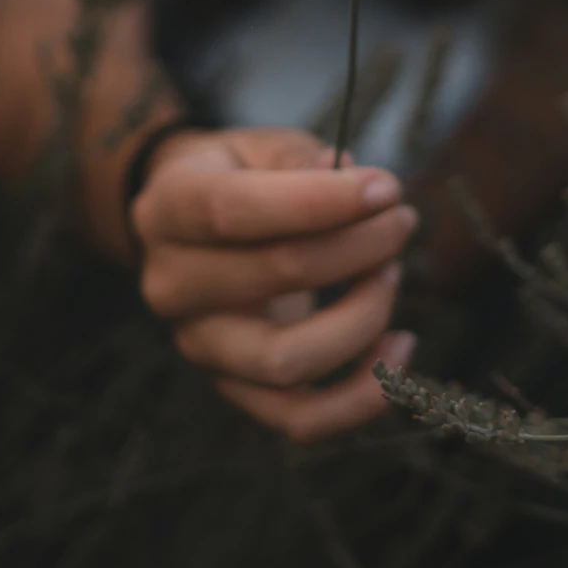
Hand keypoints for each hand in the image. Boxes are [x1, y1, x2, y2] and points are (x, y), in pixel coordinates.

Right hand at [130, 125, 418, 441]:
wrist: (193, 231)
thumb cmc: (239, 178)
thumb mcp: (260, 147)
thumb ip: (301, 159)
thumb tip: (351, 177)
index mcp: (168, 207)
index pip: (232, 210)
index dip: (318, 201)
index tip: (385, 188)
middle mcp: (171, 284)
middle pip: (273, 275)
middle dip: (359, 245)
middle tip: (400, 220)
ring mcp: (199, 345)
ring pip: (286, 361)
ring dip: (363, 317)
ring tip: (390, 273)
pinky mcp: (233, 389)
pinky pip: (301, 420)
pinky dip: (362, 395)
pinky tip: (399, 346)